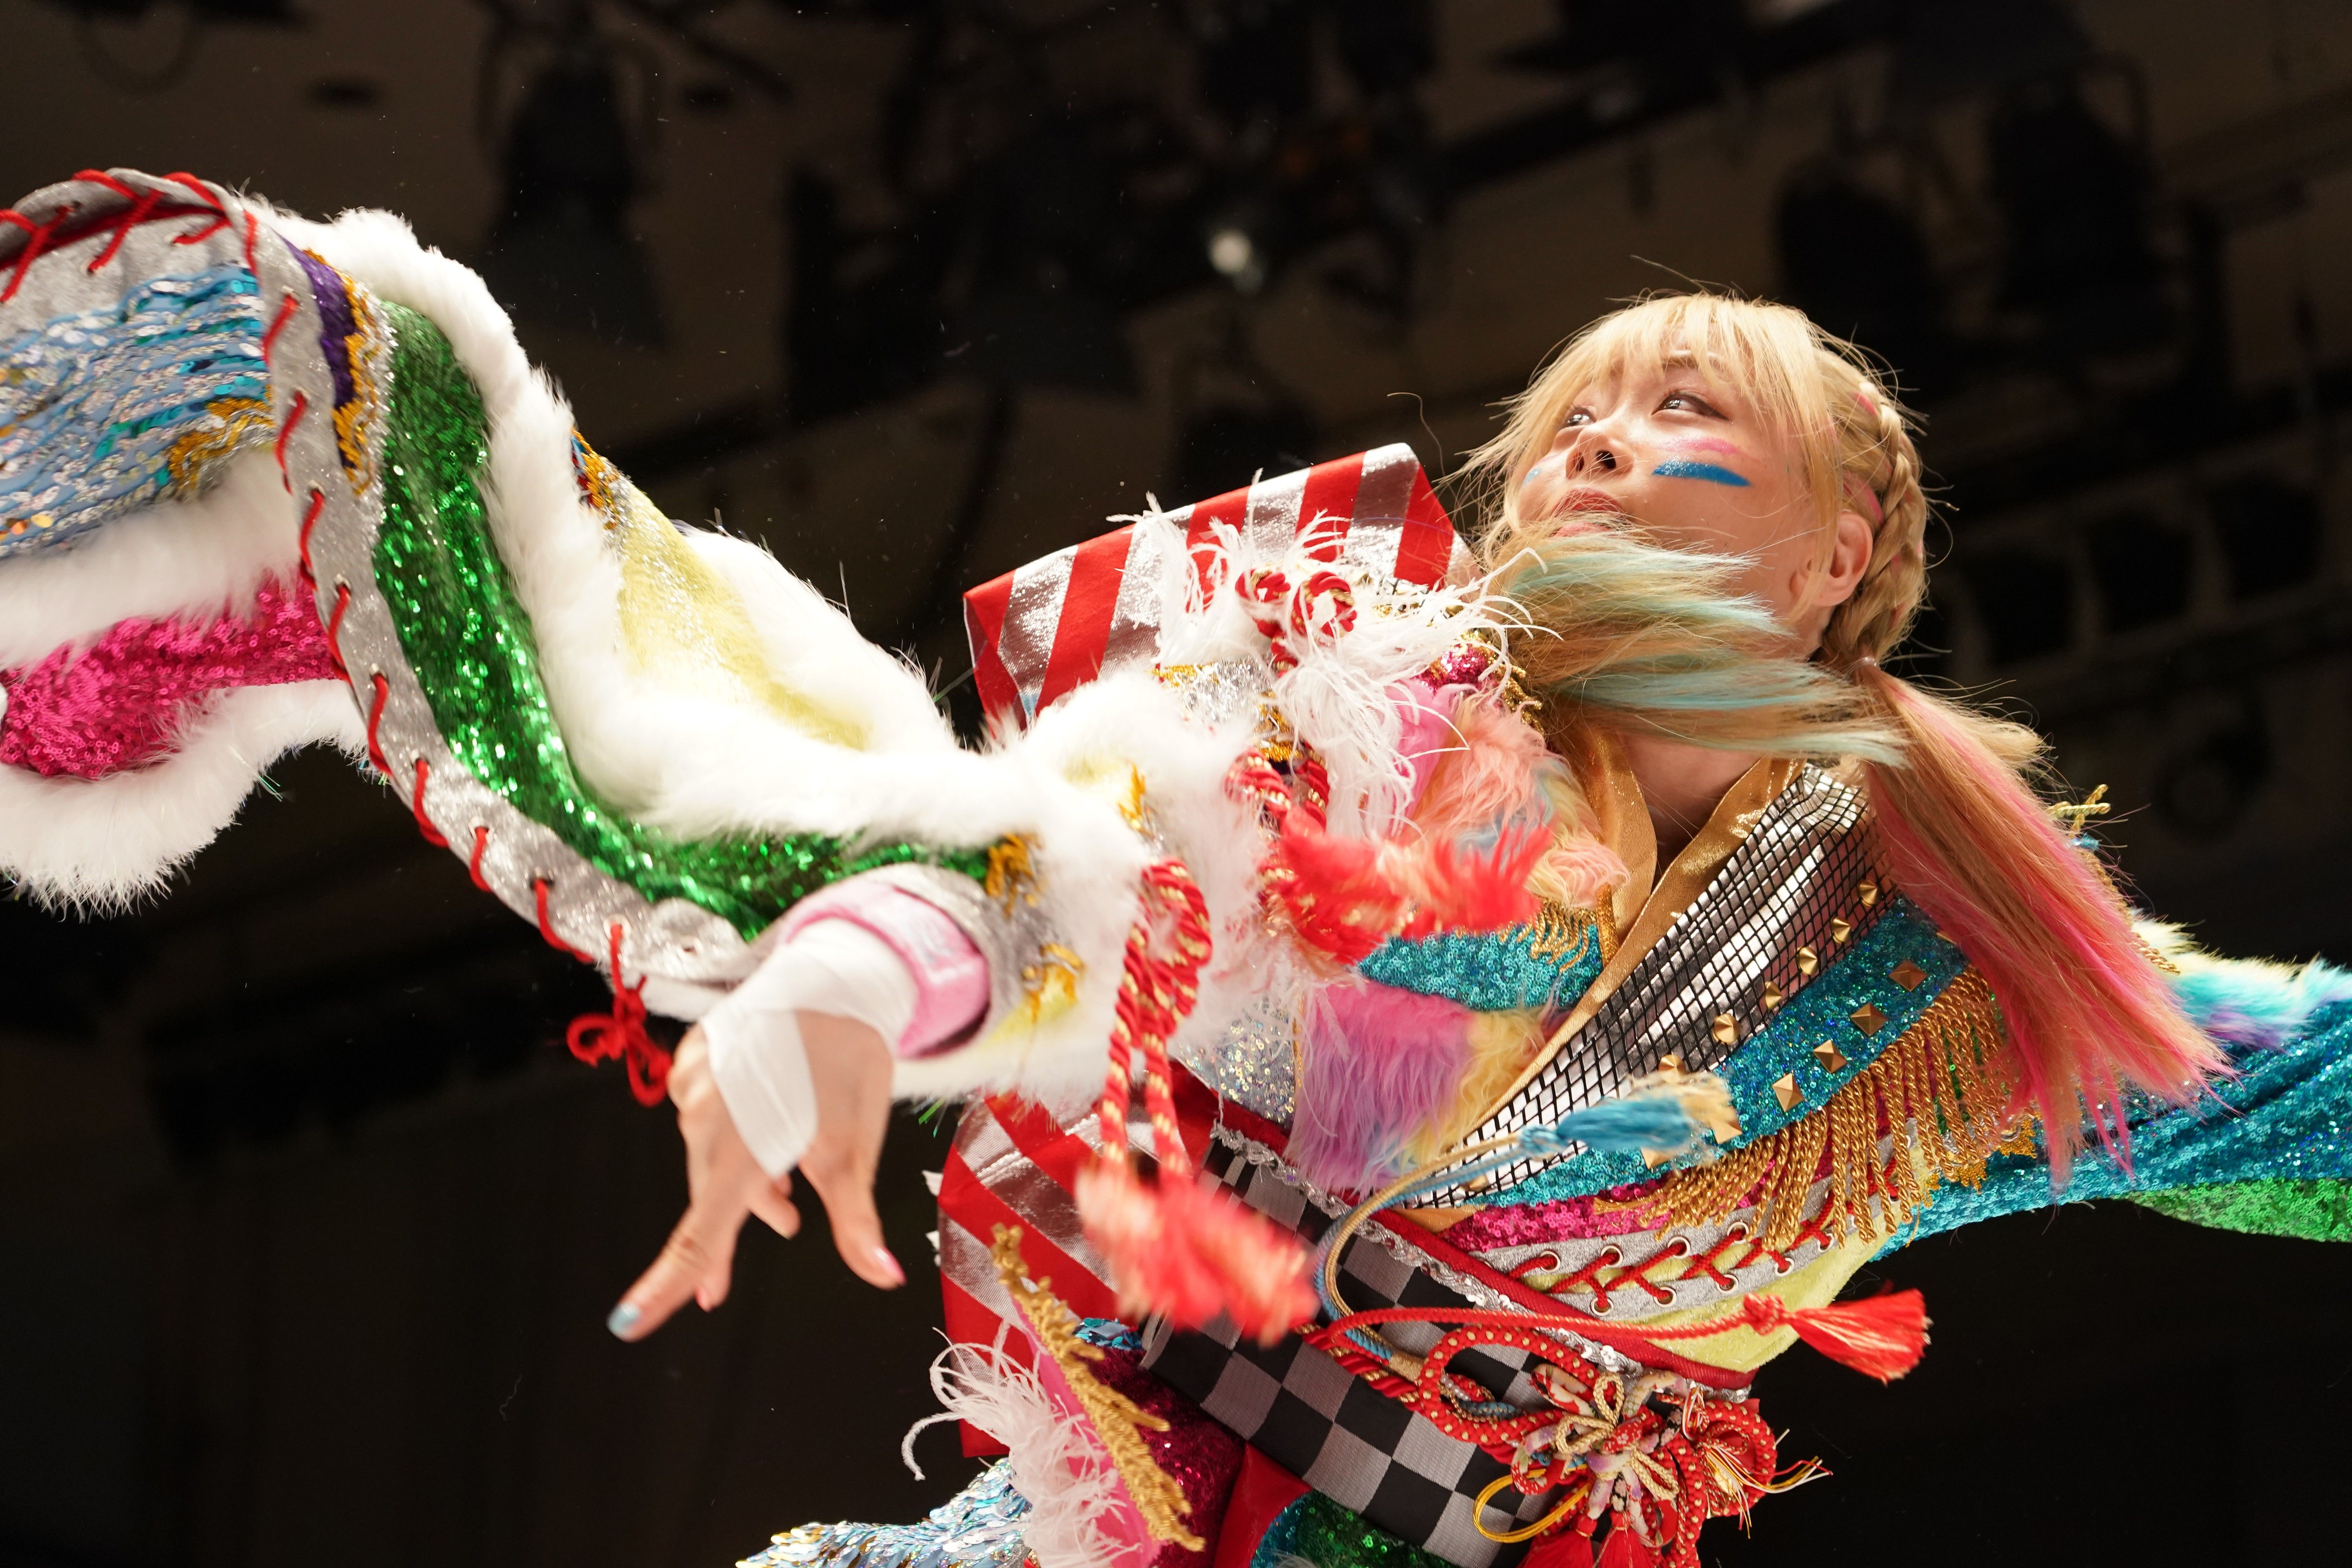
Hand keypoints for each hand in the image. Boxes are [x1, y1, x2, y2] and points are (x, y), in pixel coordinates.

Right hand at [607, 1012, 903, 1341]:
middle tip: (784, 1231)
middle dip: (744, 1223)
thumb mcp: (855, 1148)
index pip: (697, 1236)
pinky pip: (710, 1112)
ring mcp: (694, 1085)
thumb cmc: (849, 1064)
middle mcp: (703, 1119)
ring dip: (751, 1179)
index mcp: (739, 1150)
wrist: (838, 977)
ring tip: (791, 1195)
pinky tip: (772, 1128)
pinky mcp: (696, 1057)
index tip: (625, 1326)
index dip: (663, 1286)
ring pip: (716, 1155)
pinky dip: (739, 1133)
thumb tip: (886, 1277)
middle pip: (713, 1195)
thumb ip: (857, 1220)